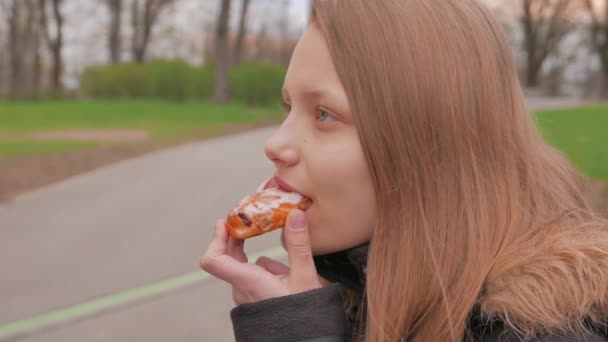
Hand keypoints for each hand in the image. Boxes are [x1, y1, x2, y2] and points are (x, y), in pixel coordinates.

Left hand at [200, 210, 321, 304]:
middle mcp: (242, 289)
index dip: (215, 238)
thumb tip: (294, 215)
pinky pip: (255, 279)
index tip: (226, 223)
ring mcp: (247, 296)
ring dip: (263, 263)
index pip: (213, 260)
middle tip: (253, 223)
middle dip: (241, 240)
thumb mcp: (305, 276)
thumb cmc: (303, 314)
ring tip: (288, 271)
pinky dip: (267, 273)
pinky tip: (287, 279)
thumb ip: (298, 244)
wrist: (306, 338)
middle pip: (230, 259)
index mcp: (248, 281)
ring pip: (247, 269)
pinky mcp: (254, 301)